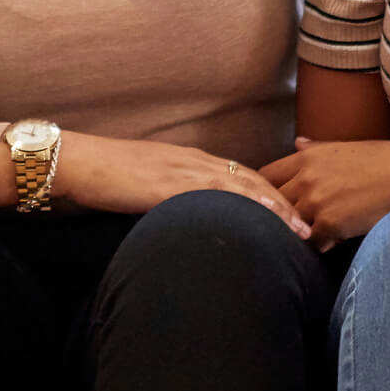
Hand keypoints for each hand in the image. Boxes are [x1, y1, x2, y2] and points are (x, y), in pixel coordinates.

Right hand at [52, 132, 312, 238]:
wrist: (75, 163)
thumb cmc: (104, 178)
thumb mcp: (145, 187)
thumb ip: (170, 196)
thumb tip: (187, 217)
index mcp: (189, 160)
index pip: (241, 176)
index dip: (271, 196)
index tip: (295, 214)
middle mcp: (194, 160)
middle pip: (252, 179)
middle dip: (286, 202)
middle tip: (314, 225)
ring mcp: (184, 169)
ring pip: (243, 185)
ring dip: (276, 207)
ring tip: (302, 229)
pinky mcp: (171, 183)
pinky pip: (217, 193)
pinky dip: (244, 205)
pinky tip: (263, 218)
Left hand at [259, 136, 389, 250]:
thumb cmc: (385, 162)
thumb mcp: (346, 149)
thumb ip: (316, 149)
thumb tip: (297, 142)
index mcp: (308, 157)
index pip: (265, 176)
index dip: (262, 191)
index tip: (268, 202)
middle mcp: (307, 178)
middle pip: (270, 203)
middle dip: (274, 215)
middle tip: (283, 226)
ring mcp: (317, 201)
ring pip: (287, 226)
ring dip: (296, 233)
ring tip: (307, 237)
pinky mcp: (330, 224)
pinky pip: (311, 243)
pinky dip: (317, 247)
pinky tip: (329, 244)